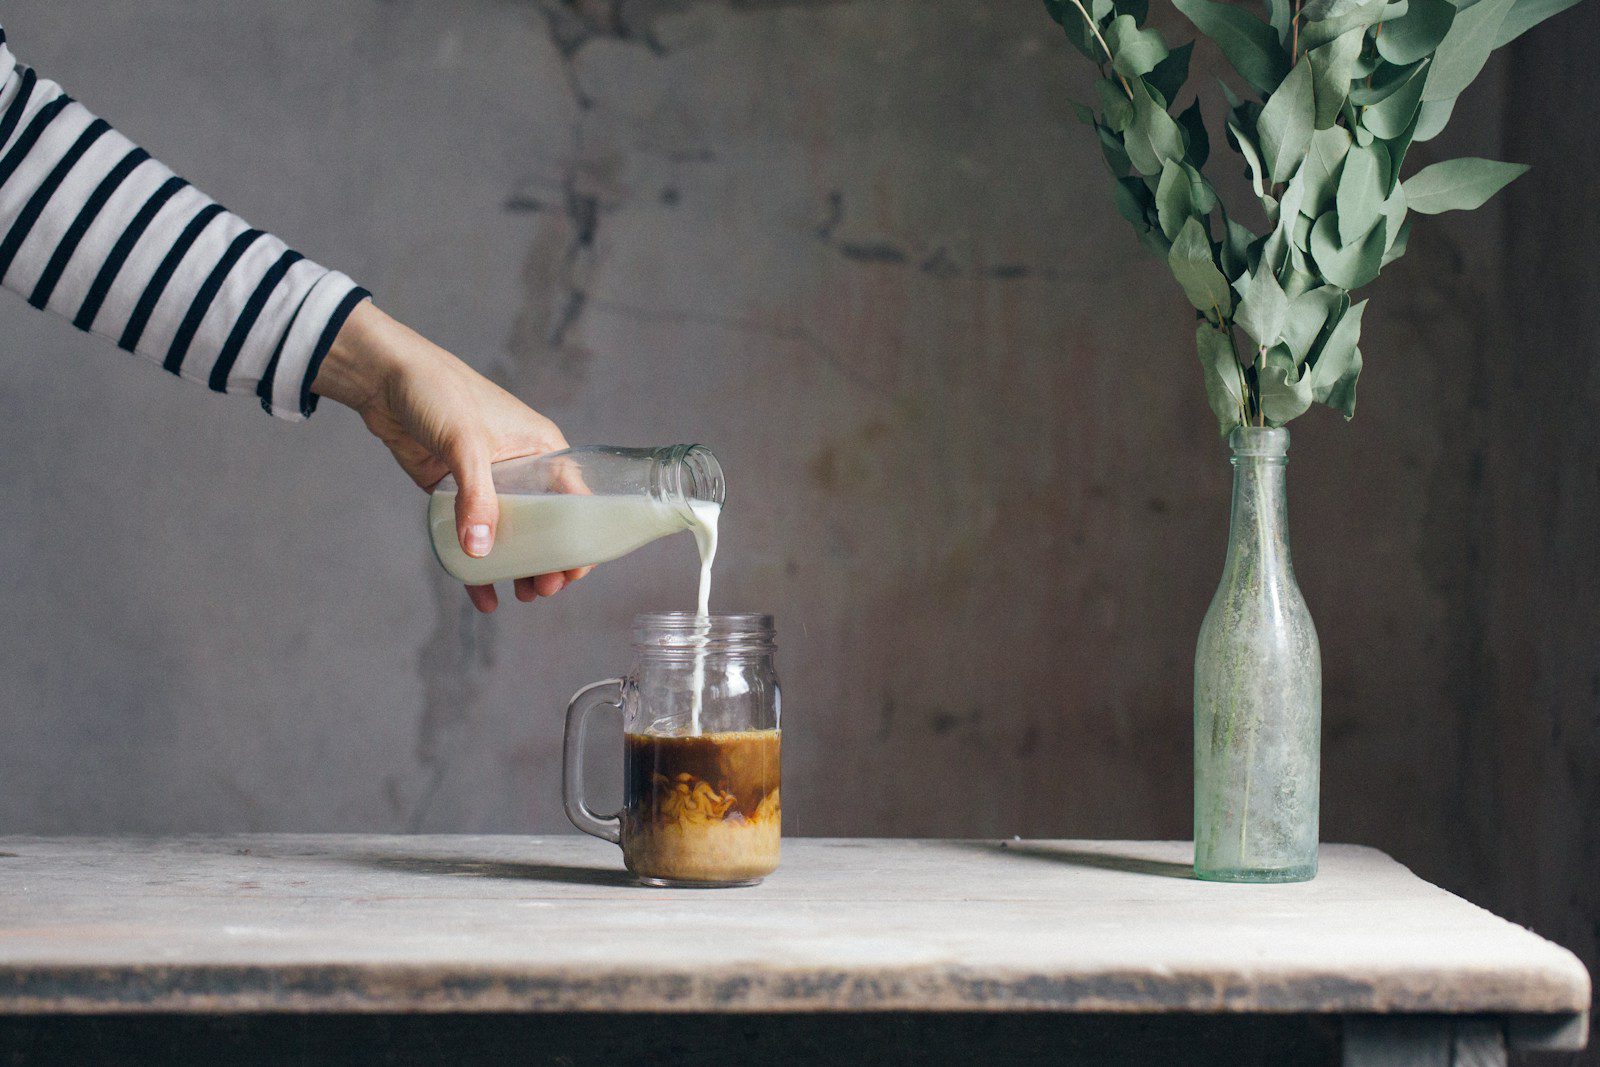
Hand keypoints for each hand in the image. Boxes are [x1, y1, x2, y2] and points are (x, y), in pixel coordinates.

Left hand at [313, 301, 589, 612]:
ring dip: (519, 568)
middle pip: (547, 526)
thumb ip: (476, 497)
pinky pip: (474, 535)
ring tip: (521, 595)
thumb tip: (481, 552)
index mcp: (542, 449)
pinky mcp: (455, 493)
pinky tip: (483, 597)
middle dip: (549, 561)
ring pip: (512, 536)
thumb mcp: (465, 442)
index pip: (575, 500)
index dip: (580, 539)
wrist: (383, 377)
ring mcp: (488, 483)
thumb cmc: (438, 391)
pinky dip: (479, 567)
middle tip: (542, 590)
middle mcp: (522, 469)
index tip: (573, 572)